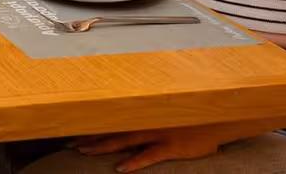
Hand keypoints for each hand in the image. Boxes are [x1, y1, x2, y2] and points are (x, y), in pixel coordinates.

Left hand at [72, 125, 225, 171]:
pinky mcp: (172, 146)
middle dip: (90, 138)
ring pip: (125, 141)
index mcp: (143, 118)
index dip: (91, 129)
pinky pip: (150, 155)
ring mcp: (158, 134)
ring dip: (104, 147)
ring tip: (84, 152)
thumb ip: (147, 121)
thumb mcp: (165, 117)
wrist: (216, 119)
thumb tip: (129, 127)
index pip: (112, 123)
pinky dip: (135, 161)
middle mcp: (146, 124)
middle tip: (69, 145)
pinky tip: (121, 168)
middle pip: (112, 132)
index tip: (71, 133)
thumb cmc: (191, 120)